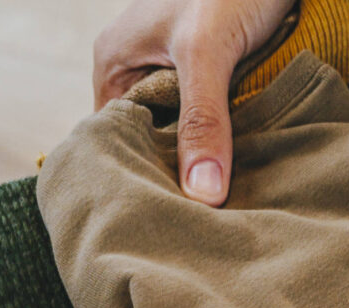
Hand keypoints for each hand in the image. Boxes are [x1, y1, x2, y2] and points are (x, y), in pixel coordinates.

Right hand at [92, 0, 296, 204]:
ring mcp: (173, 69)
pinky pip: (209, 116)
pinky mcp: (210, 70)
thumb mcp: (208, 52)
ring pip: (181, 130)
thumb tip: (201, 195)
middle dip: (172, 171)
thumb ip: (202, 121)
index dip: (136, 176)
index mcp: (114, 61)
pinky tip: (238, 163)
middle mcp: (136, 66)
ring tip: (219, 198)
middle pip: (147, 139)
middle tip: (199, 215)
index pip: (110, 140)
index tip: (163, 215)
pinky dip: (224, 136)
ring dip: (203, 156)